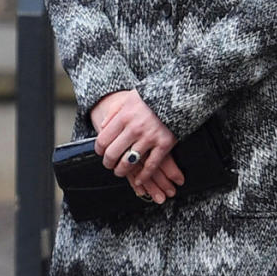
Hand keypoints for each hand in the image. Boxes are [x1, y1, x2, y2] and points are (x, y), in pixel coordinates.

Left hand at [91, 87, 181, 203]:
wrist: (177, 95)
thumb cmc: (152, 97)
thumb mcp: (129, 98)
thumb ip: (114, 112)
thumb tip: (102, 126)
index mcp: (124, 116)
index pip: (103, 140)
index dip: (99, 150)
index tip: (100, 152)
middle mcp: (134, 128)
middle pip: (113, 153)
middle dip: (108, 163)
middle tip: (109, 165)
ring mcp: (150, 138)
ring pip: (129, 162)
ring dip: (121, 171)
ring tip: (120, 172)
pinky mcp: (164, 144)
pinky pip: (151, 165)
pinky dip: (143, 176)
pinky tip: (139, 180)